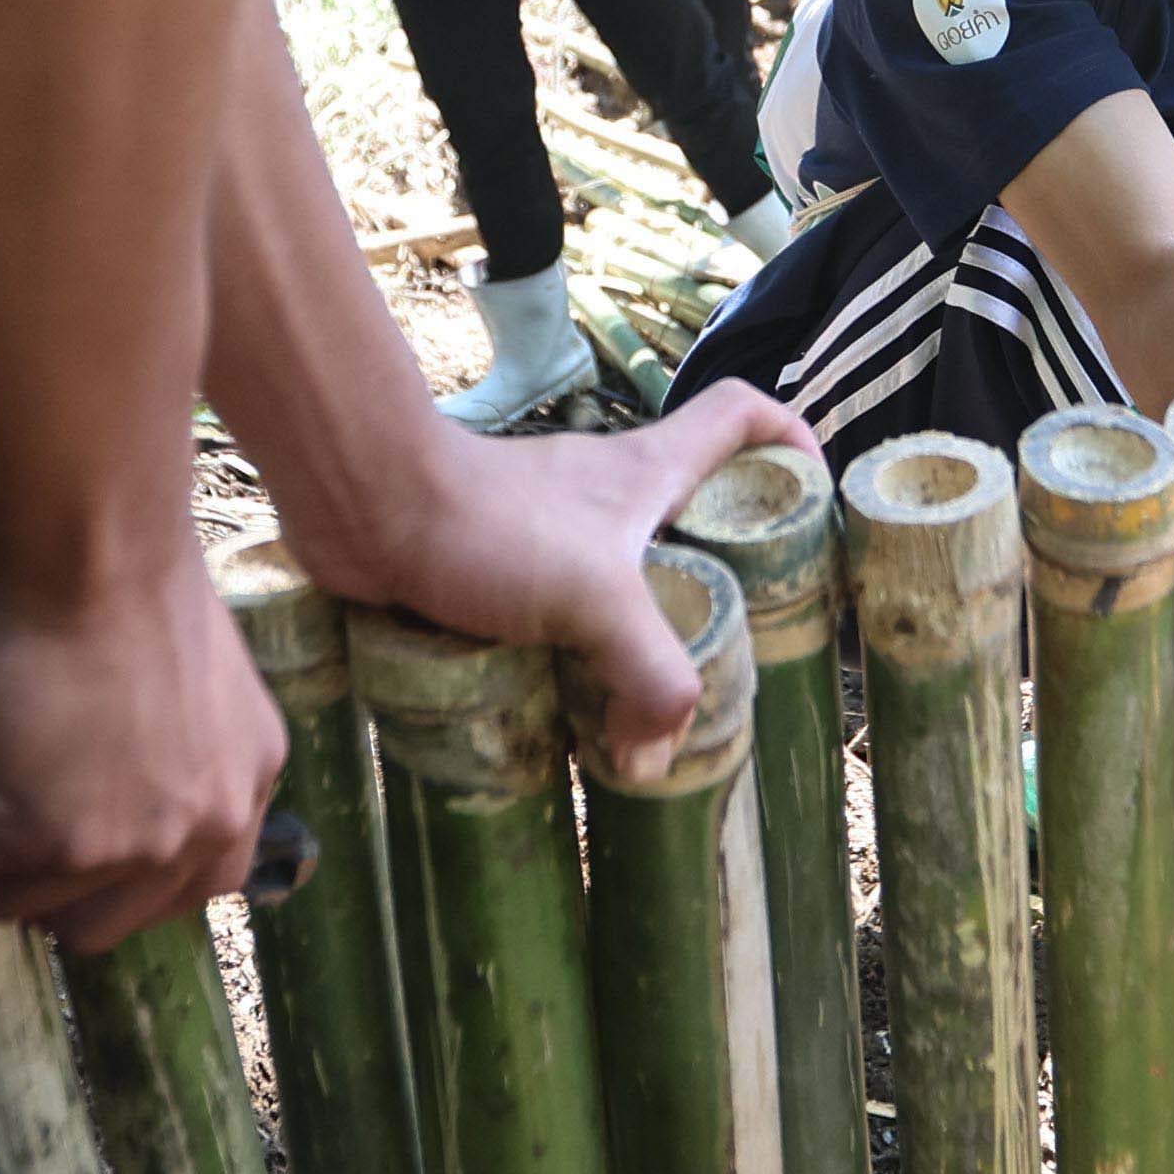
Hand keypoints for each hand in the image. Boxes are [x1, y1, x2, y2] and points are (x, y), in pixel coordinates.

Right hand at [0, 536, 290, 951]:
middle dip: (29, 881)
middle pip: (95, 919)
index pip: (179, 888)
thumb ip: (149, 752)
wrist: (91, 531)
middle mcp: (204, 828)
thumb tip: (59, 785)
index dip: (99, 873)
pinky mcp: (40, 835)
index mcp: (245, 784)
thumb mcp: (171, 684)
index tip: (45, 832)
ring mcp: (124, 842)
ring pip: (14, 904)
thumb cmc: (119, 565)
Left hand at [311, 378, 819, 786]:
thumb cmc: (486, 525)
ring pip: (616, 570)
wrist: (362, 503)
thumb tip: (656, 759)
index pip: (742, 415)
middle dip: (717, 572)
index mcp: (648, 472)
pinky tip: (554, 708)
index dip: (789, 438)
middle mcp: (606, 492)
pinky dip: (562, 653)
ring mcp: (550, 527)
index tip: (811, 495)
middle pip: (690, 508)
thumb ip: (646, 678)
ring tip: (638, 703)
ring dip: (631, 630)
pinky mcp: (494, 563)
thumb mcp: (596, 600)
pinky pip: (550, 609)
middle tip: (729, 649)